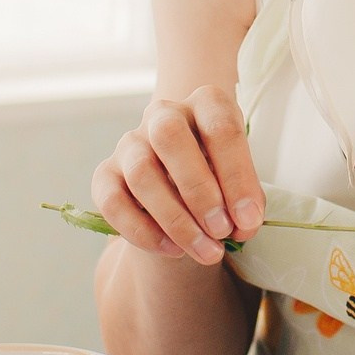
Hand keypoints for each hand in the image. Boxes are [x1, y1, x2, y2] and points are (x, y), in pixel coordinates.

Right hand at [92, 86, 264, 265]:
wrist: (183, 186)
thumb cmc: (219, 175)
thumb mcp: (239, 177)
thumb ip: (243, 197)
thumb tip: (243, 223)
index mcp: (206, 104)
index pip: (220, 128)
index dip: (237, 176)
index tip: (248, 219)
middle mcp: (164, 115)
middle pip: (169, 137)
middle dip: (198, 189)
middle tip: (221, 230)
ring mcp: (131, 142)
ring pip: (141, 172)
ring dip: (175, 218)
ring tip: (205, 250)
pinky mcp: (106, 173)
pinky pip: (113, 201)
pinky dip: (142, 230)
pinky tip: (172, 250)